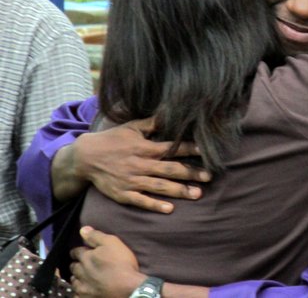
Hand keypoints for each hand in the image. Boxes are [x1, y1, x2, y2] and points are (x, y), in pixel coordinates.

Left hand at [70, 226, 144, 297]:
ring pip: (74, 281)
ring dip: (77, 278)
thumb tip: (82, 230)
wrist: (127, 287)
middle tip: (83, 263)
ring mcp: (82, 287)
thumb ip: (96, 236)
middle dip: (77, 264)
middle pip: (73, 267)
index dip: (79, 250)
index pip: (76, 251)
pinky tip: (83, 290)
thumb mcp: (112, 243)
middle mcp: (81, 272)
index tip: (82, 250)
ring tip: (82, 277)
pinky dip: (78, 292)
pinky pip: (76, 295)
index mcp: (86, 257)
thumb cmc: (121, 263)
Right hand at [73, 118, 210, 212]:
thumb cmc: (112, 140)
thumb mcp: (132, 127)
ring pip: (159, 186)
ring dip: (179, 191)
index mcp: (145, 147)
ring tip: (197, 194)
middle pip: (170, 169)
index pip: (172, 148)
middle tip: (209, 177)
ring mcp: (132, 181)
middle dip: (191, 173)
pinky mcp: (123, 194)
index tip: (207, 152)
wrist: (84, 158)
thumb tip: (170, 111)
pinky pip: (141, 201)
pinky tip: (170, 209)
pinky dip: (155, 205)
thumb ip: (152, 123)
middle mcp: (140, 164)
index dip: (190, 149)